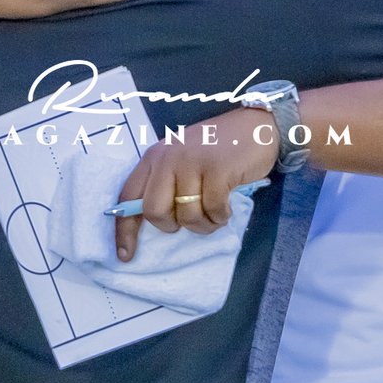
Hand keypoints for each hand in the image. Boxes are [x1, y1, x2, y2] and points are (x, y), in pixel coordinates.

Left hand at [114, 107, 275, 261]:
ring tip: (215, 213)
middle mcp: (168, 157)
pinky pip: (213, 210)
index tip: (125, 255)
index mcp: (155, 157)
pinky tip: (228, 206)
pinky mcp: (217, 169)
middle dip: (171, 226)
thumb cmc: (219, 149)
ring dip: (204, 224)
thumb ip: (166, 183)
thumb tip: (154, 220)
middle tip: (190, 220)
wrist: (258, 126)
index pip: (128, 197)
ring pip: (186, 216)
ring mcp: (192, 162)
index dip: (124, 230)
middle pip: (154, 211)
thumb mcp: (183, 160)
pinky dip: (221, 216)